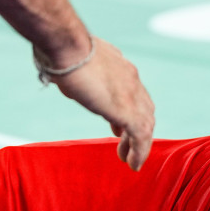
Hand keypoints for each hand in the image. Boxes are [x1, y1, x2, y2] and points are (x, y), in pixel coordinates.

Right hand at [48, 37, 154, 169]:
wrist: (68, 46)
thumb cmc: (64, 50)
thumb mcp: (75, 63)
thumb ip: (76, 74)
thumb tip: (63, 78)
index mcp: (120, 68)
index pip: (133, 93)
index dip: (129, 111)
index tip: (118, 127)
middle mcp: (132, 80)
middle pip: (145, 110)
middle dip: (137, 129)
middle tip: (126, 145)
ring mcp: (132, 96)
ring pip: (145, 125)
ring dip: (139, 145)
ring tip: (130, 160)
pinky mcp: (128, 111)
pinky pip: (140, 136)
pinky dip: (140, 152)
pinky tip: (133, 164)